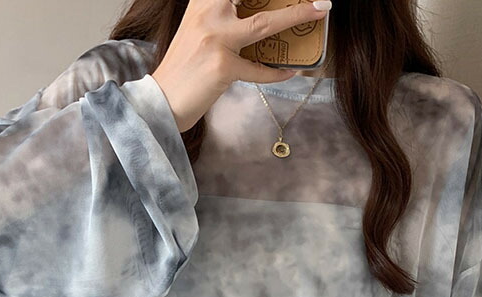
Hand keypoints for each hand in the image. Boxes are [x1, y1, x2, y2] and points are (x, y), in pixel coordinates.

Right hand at [151, 0, 331, 132]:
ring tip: (319, 10)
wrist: (162, 101)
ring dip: (296, 16)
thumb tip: (256, 17)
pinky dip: (276, 72)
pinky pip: (259, 70)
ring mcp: (216, 39)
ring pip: (265, 23)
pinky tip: (290, 71)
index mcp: (202, 2)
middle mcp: (208, 14)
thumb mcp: (197, 32)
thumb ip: (221, 18)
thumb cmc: (183, 70)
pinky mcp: (223, 67)